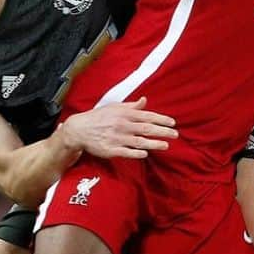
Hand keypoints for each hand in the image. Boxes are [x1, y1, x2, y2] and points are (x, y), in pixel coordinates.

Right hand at [61, 97, 177, 159]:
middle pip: (146, 129)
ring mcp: (117, 138)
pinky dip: (137, 152)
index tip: (172, 122)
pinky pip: (127, 152)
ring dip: (154, 144)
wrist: (79, 129)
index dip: (161, 119)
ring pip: (139, 141)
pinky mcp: (111, 150)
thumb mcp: (114, 107)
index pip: (147, 116)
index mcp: (124, 114)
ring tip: (165, 145)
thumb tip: (145, 100)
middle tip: (175, 134)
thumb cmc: (98, 117)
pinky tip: (146, 153)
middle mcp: (122, 125)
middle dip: (162, 132)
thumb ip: (131, 106)